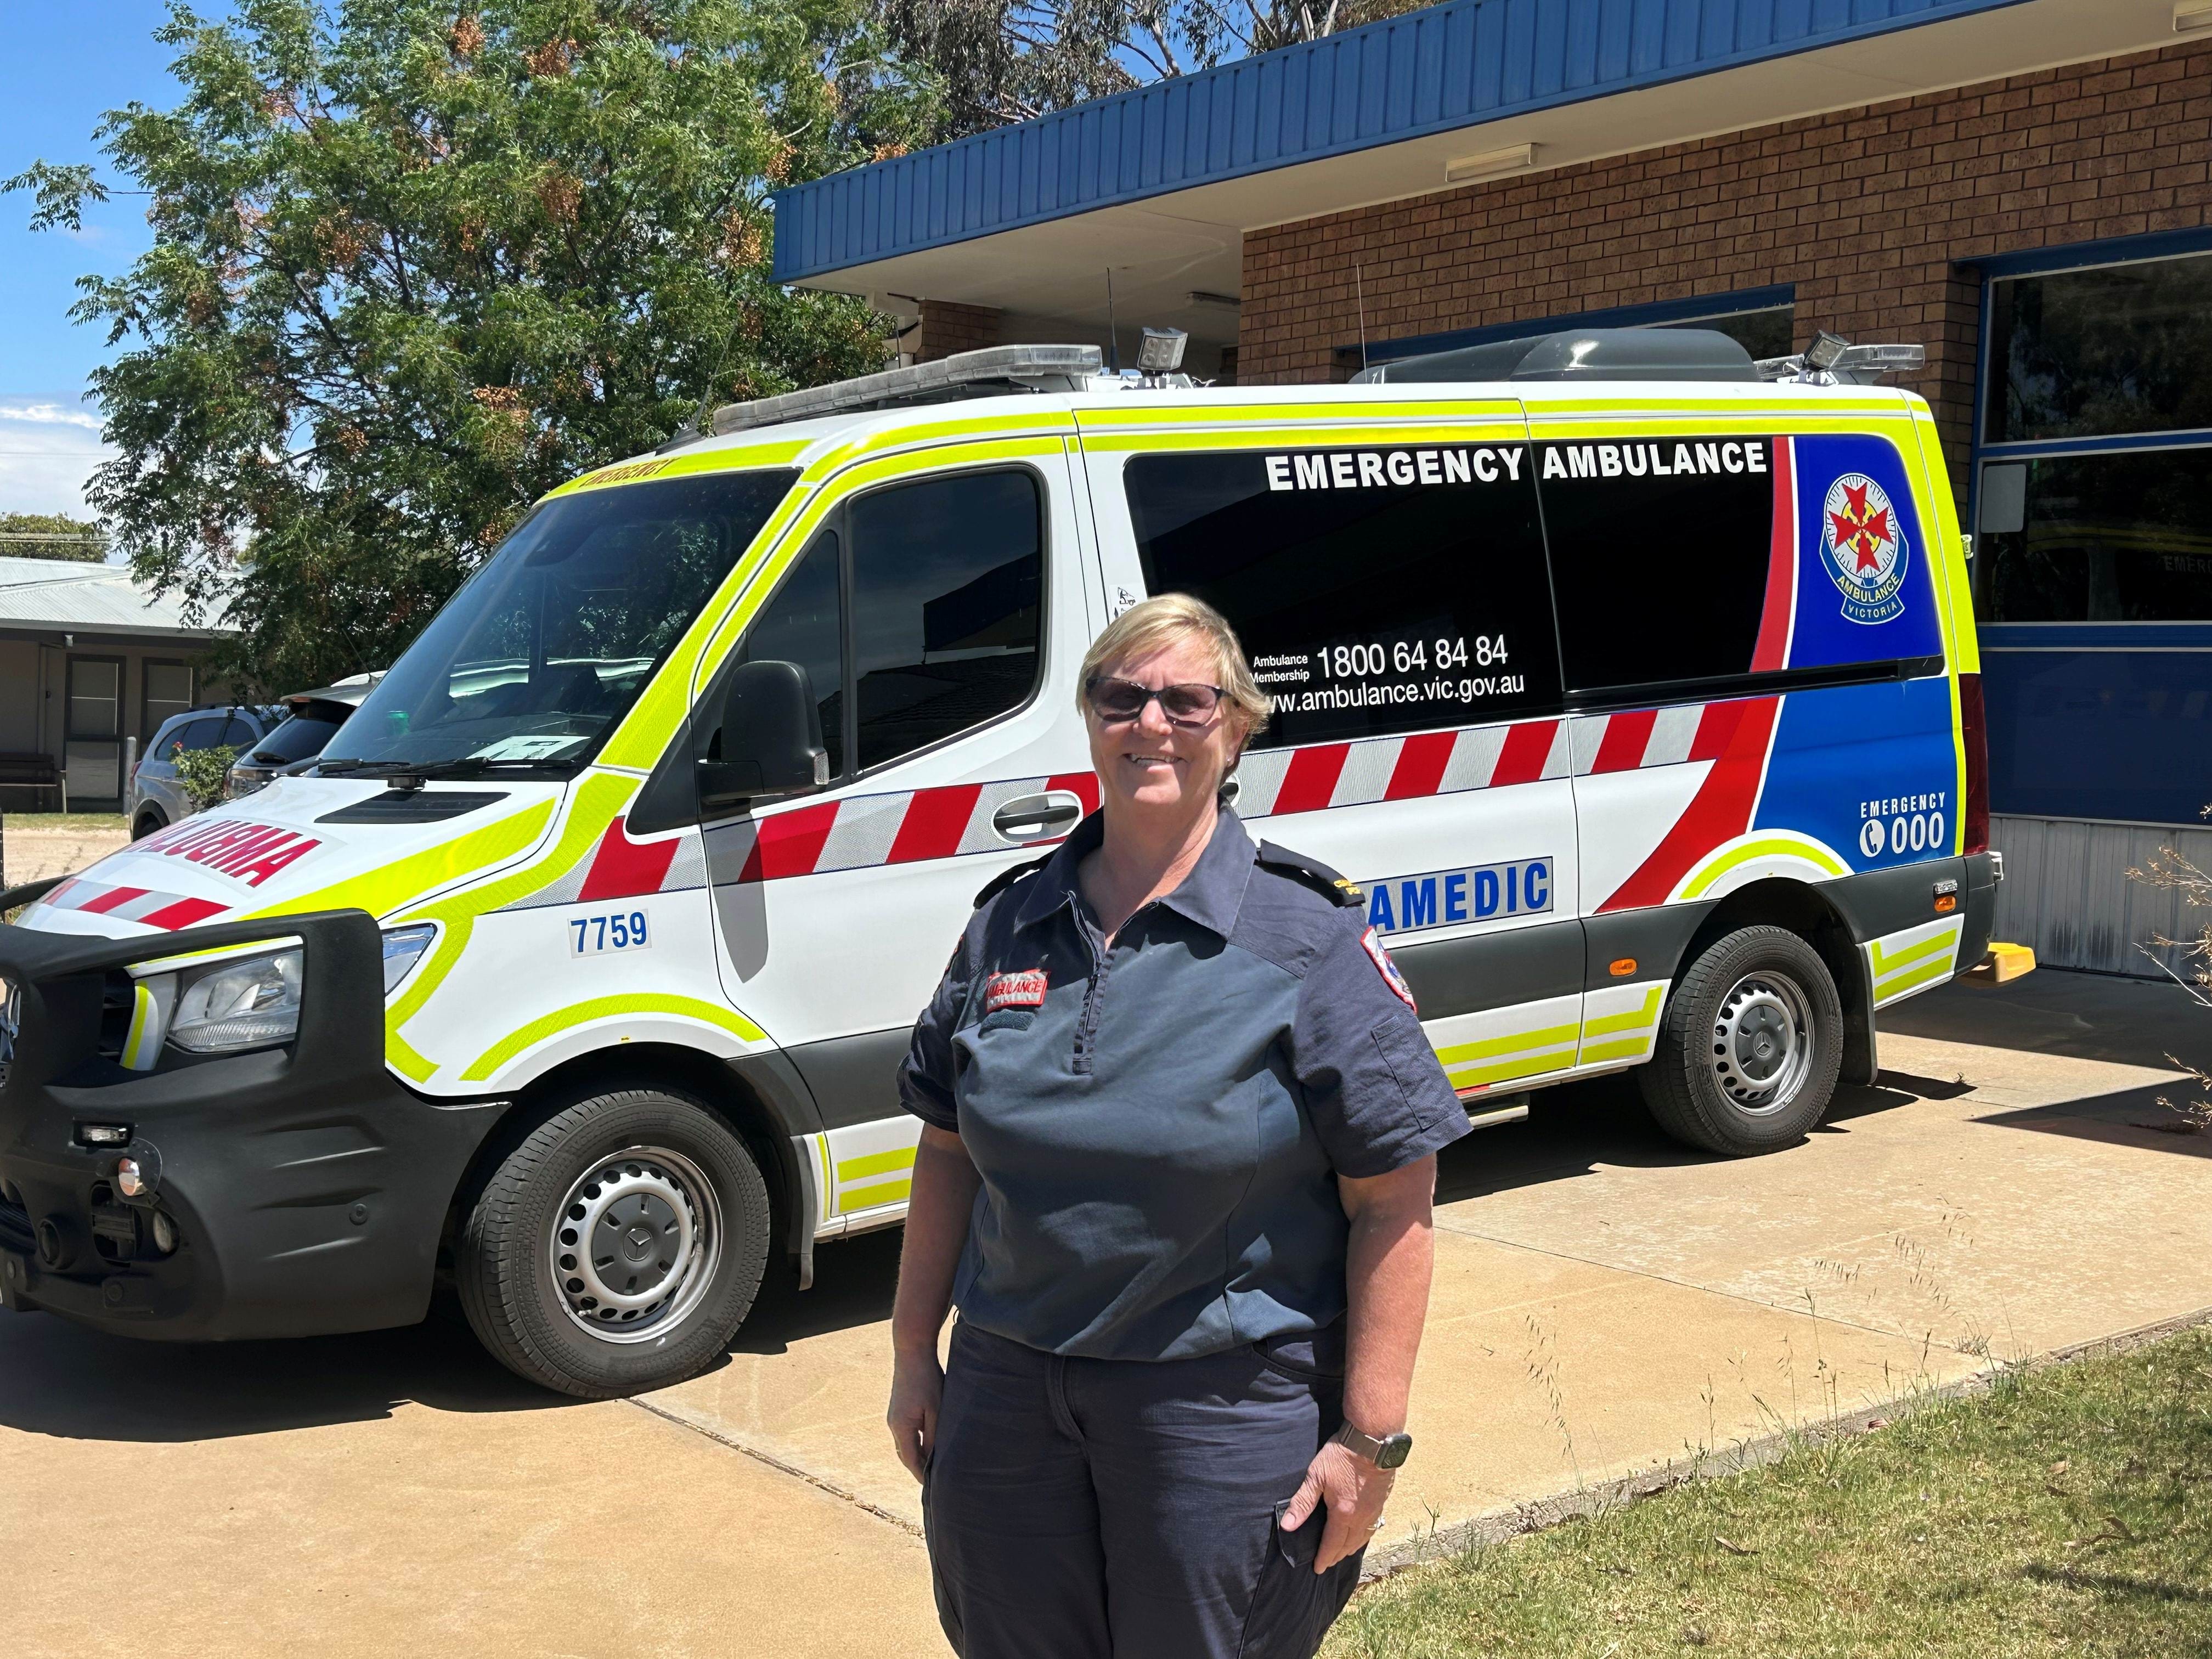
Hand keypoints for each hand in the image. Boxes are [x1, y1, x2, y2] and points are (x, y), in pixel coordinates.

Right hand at [887, 1347, 943, 1483]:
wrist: (912, 1352)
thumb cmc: (927, 1380)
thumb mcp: (936, 1410)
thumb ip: (934, 1435)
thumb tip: (933, 1458)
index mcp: (901, 1427)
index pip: (911, 1460)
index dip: (921, 1475)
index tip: (932, 1487)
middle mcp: (894, 1424)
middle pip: (905, 1455)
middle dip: (917, 1468)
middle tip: (932, 1481)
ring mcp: (894, 1417)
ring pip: (905, 1444)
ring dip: (916, 1455)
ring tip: (931, 1466)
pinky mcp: (898, 1409)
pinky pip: (905, 1433)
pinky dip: (915, 1443)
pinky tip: (927, 1443)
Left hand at [1282, 1438, 1394, 1572]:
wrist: (1373, 1442)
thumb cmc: (1342, 1456)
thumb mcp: (1316, 1476)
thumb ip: (1302, 1502)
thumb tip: (1288, 1526)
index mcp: (1343, 1514)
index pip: (1331, 1544)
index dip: (1324, 1558)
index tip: (1317, 1569)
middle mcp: (1360, 1518)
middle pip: (1347, 1545)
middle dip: (1336, 1556)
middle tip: (1327, 1563)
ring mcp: (1373, 1511)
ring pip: (1362, 1539)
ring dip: (1350, 1549)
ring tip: (1341, 1553)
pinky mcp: (1381, 1502)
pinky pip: (1372, 1528)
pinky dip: (1363, 1537)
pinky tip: (1360, 1535)